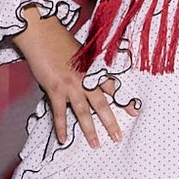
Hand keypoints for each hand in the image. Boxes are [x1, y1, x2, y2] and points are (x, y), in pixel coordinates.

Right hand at [14, 7, 139, 149]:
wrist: (42, 34)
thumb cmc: (60, 40)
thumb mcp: (80, 53)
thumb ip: (87, 67)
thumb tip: (91, 78)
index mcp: (93, 69)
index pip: (113, 88)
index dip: (125, 100)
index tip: (136, 112)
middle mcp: (85, 79)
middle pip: (102, 104)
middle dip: (111, 122)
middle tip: (118, 136)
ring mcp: (70, 85)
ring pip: (84, 112)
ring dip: (89, 130)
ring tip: (95, 144)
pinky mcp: (55, 89)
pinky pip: (60, 113)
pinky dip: (61, 127)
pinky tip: (64, 139)